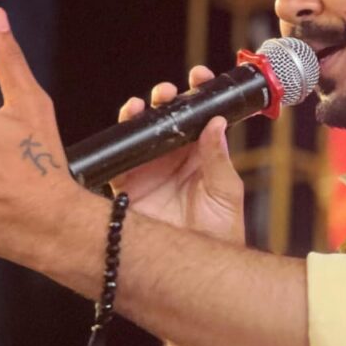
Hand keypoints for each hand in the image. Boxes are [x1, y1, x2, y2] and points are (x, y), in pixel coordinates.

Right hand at [111, 67, 243, 242]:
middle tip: (168, 92)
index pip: (200, 118)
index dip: (199, 94)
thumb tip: (216, 124)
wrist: (193, 270)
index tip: (199, 75)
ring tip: (145, 104)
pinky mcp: (128, 186)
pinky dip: (121, 138)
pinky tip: (128, 122)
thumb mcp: (226, 193)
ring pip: (143, 133)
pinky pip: (120, 158)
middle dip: (167, 99)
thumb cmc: (219, 234)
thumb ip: (218, 159)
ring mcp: (150, 171)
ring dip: (142, 113)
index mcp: (202, 157)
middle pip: (169, 120)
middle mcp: (175, 160)